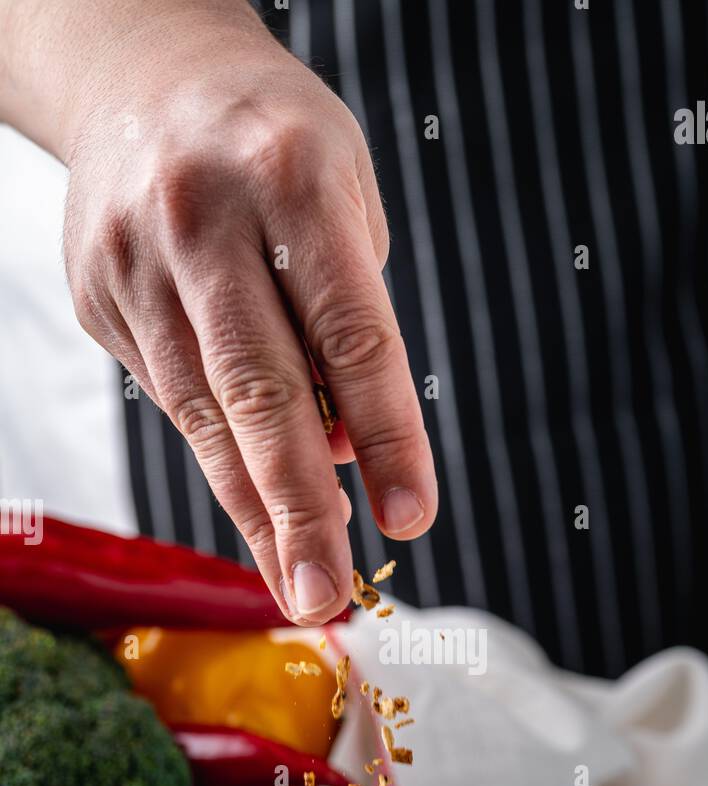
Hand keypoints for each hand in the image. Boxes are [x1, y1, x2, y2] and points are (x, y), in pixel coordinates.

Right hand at [56, 2, 435, 621]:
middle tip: (326, 592)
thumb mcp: (344, 197)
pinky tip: (256, 510)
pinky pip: (172, 399)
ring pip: (205, 413)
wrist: (137, 72)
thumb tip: (342, 453)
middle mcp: (205, 216)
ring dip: (256, 512)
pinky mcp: (97, 295)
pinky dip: (220, 460)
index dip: (387, 434)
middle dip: (299, 508)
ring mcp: (136, 259)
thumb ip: (350, 320)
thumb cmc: (272, 146)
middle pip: (260, 390)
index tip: (411, 515)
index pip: (353, 331)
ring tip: (298, 583)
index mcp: (292, 175)